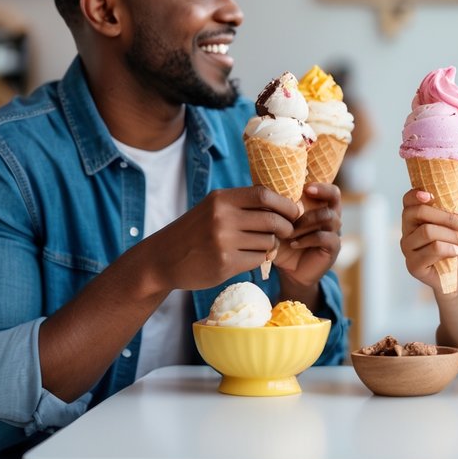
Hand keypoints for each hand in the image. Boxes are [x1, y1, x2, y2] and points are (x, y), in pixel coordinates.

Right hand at [148, 186, 299, 290]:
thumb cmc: (194, 232)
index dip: (285, 204)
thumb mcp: (214, 208)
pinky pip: (257, 259)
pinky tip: (247, 257)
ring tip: (258, 245)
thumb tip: (284, 204)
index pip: (264, 195)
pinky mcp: (225, 263)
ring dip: (270, 245)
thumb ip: (242, 205)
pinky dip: (259, 259)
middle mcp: (222, 217)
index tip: (295, 212)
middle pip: (272, 220)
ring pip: (267, 242)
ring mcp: (223, 241)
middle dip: (286, 227)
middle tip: (287, 232)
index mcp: (221, 199)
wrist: (163, 259)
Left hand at [274, 182, 343, 294]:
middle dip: (321, 193)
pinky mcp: (333, 248)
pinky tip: (294, 244)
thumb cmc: (283, 243)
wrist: (289, 272)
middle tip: (306, 193)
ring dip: (306, 221)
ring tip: (290, 231)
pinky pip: (324, 237)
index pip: (328, 189)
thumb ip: (277, 208)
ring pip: (327, 217)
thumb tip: (262, 187)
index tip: (305, 186)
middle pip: (335, 197)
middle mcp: (330, 216)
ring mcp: (334, 232)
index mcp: (319, 207)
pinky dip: (307, 239)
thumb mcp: (278, 223)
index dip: (320, 185)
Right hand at [399, 189, 457, 296]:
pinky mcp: (413, 265)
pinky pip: (433, 249)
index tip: (431, 195)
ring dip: (452, 235)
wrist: (453, 280)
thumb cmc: (452, 252)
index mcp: (414, 221)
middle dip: (446, 217)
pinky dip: (450, 248)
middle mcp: (406, 233)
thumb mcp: (457, 232)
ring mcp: (407, 249)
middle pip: (418, 213)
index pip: (407, 202)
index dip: (415, 195)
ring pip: (428, 231)